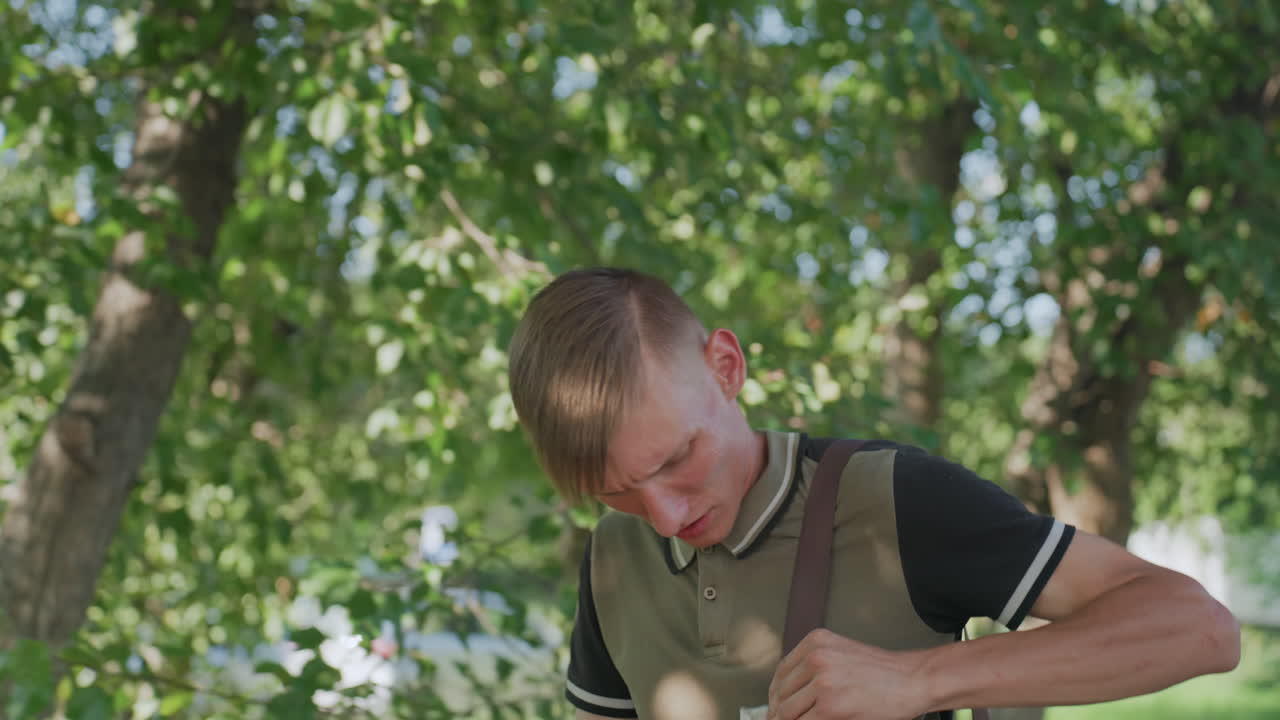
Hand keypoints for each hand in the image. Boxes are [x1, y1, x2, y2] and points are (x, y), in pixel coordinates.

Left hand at [766, 629, 930, 719]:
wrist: (914, 680)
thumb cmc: (884, 673)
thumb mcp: (842, 655)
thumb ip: (815, 667)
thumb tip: (787, 694)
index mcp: (816, 641)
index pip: (782, 672)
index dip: (775, 694)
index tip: (775, 707)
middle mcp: (816, 657)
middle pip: (781, 692)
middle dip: (778, 712)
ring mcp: (823, 682)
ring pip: (788, 711)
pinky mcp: (831, 706)